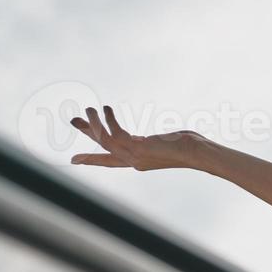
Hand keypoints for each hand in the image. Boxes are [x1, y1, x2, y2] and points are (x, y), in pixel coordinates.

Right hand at [68, 105, 206, 170]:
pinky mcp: (138, 148)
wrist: (198, 153)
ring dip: (93, 124)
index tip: (75, 160)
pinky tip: (105, 109)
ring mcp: (135, 157)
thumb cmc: (189, 147)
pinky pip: (115, 133)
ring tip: (88, 109)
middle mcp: (134, 161)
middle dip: (87, 134)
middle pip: (103, 149)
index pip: (111, 161)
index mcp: (139, 161)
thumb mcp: (164, 144)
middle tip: (72, 120)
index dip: (93, 160)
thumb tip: (148, 140)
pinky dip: (108, 121)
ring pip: (105, 141)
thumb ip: (150, 143)